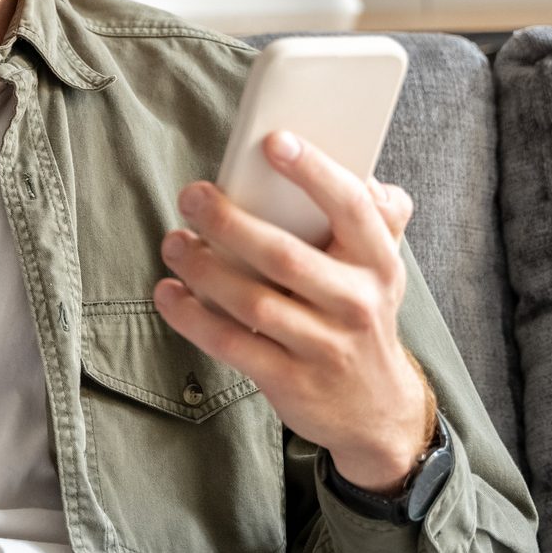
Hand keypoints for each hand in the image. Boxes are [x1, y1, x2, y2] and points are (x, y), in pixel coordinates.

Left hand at [154, 130, 432, 494]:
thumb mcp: (382, 269)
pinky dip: (192, 317)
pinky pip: (231, 343)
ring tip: (174, 241)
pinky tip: (169, 294)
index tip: (273, 141)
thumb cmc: (363, 318)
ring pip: (250, 300)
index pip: (350, 207)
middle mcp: (355, 303)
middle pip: (283, 255)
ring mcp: (323, 345)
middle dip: (228, 221)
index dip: (313, 171)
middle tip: (192, 195)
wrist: (375, 410)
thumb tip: (366, 172)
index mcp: (378, 262)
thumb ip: (378, 219)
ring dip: (201, 267)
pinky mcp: (289, 379)